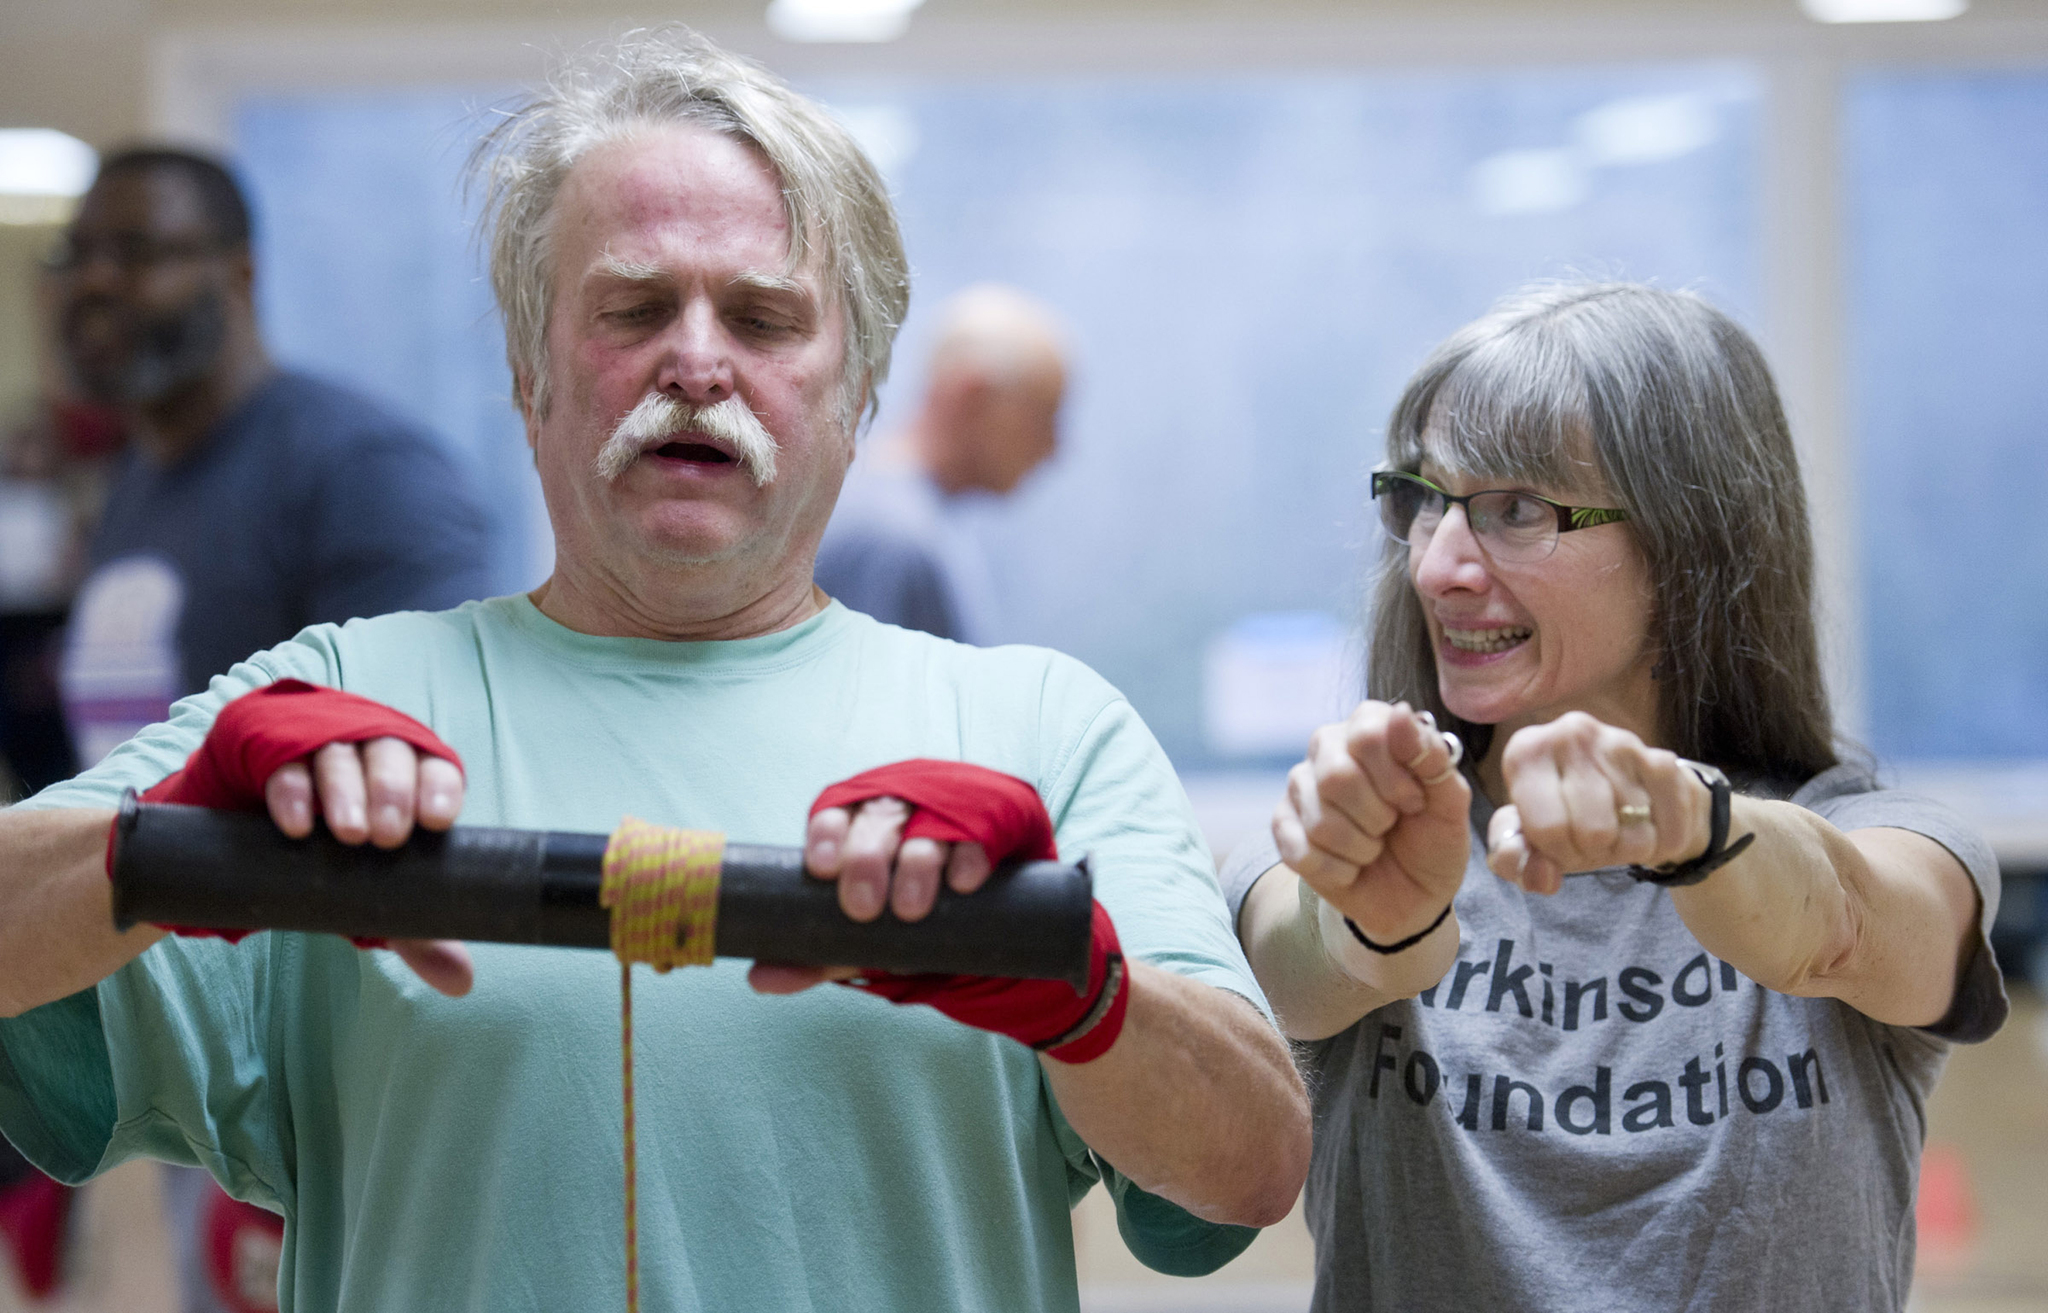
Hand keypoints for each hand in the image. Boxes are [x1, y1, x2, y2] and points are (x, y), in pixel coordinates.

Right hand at [263, 739, 474, 996]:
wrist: (271, 816)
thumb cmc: (346, 851)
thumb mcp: (377, 888)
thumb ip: (414, 928)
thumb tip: (461, 982)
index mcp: (415, 777)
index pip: (438, 771)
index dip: (439, 790)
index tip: (436, 821)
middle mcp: (376, 754)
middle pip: (392, 757)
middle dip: (392, 792)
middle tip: (385, 836)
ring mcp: (326, 750)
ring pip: (340, 756)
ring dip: (345, 791)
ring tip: (347, 833)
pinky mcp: (276, 756)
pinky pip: (285, 768)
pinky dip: (292, 793)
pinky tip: (295, 825)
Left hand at [750, 796, 995, 994]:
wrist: (971, 874)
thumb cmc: (896, 895)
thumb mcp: (856, 925)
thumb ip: (813, 951)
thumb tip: (760, 980)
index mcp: (853, 820)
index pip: (832, 814)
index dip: (826, 836)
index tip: (821, 868)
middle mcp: (894, 809)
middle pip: (876, 821)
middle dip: (866, 860)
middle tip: (862, 907)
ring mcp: (942, 813)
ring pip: (926, 827)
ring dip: (916, 865)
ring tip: (910, 908)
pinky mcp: (986, 825)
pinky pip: (977, 836)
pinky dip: (969, 858)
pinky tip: (963, 883)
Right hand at [1272, 700, 1468, 944]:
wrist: (1414, 896)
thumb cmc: (1433, 840)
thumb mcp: (1450, 803)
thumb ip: (1432, 758)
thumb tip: (1401, 712)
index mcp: (1369, 727)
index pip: (1367, 735)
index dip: (1395, 779)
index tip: (1415, 802)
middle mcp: (1328, 747)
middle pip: (1336, 776)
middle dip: (1377, 816)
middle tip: (1392, 825)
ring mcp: (1300, 786)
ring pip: (1320, 820)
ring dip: (1361, 848)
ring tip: (1373, 847)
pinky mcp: (1283, 826)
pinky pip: (1302, 852)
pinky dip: (1339, 870)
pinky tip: (1350, 866)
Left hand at [1486, 712, 1710, 893]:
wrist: (1613, 787)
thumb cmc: (1561, 814)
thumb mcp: (1523, 837)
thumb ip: (1514, 859)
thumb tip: (1541, 877)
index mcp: (1526, 752)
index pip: (1548, 830)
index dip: (1556, 854)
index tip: (1557, 844)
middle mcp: (1572, 734)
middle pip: (1594, 833)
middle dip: (1593, 853)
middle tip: (1589, 841)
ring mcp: (1621, 742)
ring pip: (1635, 836)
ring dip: (1627, 850)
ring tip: (1615, 831)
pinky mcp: (1664, 760)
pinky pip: (1669, 832)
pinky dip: (1661, 846)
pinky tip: (1645, 827)